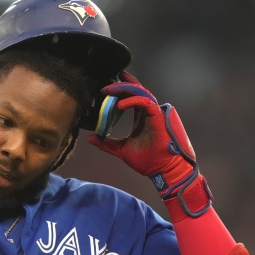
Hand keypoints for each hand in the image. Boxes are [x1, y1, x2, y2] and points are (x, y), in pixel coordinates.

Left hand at [87, 72, 212, 219]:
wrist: (163, 171)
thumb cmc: (147, 161)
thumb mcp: (121, 150)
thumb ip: (107, 143)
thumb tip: (91, 138)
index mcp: (141, 118)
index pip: (131, 97)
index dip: (122, 88)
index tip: (108, 84)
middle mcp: (148, 113)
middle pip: (135, 91)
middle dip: (121, 85)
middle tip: (106, 83)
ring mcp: (154, 113)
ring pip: (140, 93)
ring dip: (124, 89)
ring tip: (109, 90)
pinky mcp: (158, 117)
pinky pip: (145, 103)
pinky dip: (132, 101)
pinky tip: (119, 105)